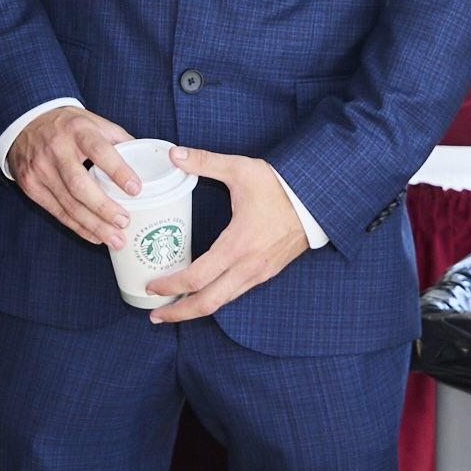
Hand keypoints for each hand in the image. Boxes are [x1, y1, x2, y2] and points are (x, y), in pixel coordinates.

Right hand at [9, 104, 138, 247]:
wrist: (25, 122)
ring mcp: (41, 169)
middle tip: (125, 222)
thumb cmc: (68, 124)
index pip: (100, 151)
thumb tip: (149, 158)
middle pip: (80, 185)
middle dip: (103, 207)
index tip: (136, 190)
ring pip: (68, 203)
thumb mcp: (94, 121)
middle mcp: (57, 149)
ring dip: (93, 225)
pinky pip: (57, 211)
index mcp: (78, 130)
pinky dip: (77, 226)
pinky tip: (95, 235)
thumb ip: (119, 139)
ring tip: (115, 239)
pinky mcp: (31, 185)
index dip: (119, 171)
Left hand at [142, 148, 310, 322]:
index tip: (152, 286)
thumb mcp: (241, 170)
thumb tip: (174, 154)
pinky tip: (202, 292)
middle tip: (155, 316)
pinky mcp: (266, 272)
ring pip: (223, 302)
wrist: (318, 200)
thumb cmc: (281, 186)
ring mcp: (259, 273)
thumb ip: (204, 162)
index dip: (170, 286)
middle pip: (207, 303)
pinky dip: (214, 299)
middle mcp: (248, 266)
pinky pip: (235, 293)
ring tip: (174, 309)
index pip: (196, 278)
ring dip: (196, 310)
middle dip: (178, 313)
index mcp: (237, 245)